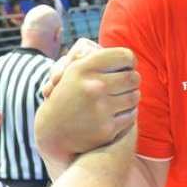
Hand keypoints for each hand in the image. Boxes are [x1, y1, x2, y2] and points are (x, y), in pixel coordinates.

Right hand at [35, 45, 139, 179]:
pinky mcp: (107, 127)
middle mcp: (93, 86)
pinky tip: (120, 111)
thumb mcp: (72, 69)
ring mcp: (101, 108)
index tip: (127, 66)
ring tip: (124, 96)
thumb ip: (93, 54)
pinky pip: (132, 114)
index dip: (129, 60)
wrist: (52, 131)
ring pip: (134, 96)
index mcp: (84, 68)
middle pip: (133, 77)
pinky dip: (129, 112)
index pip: (125, 56)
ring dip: (132, 96)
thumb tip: (128, 58)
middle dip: (132, 79)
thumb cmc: (67, 94)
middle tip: (127, 83)